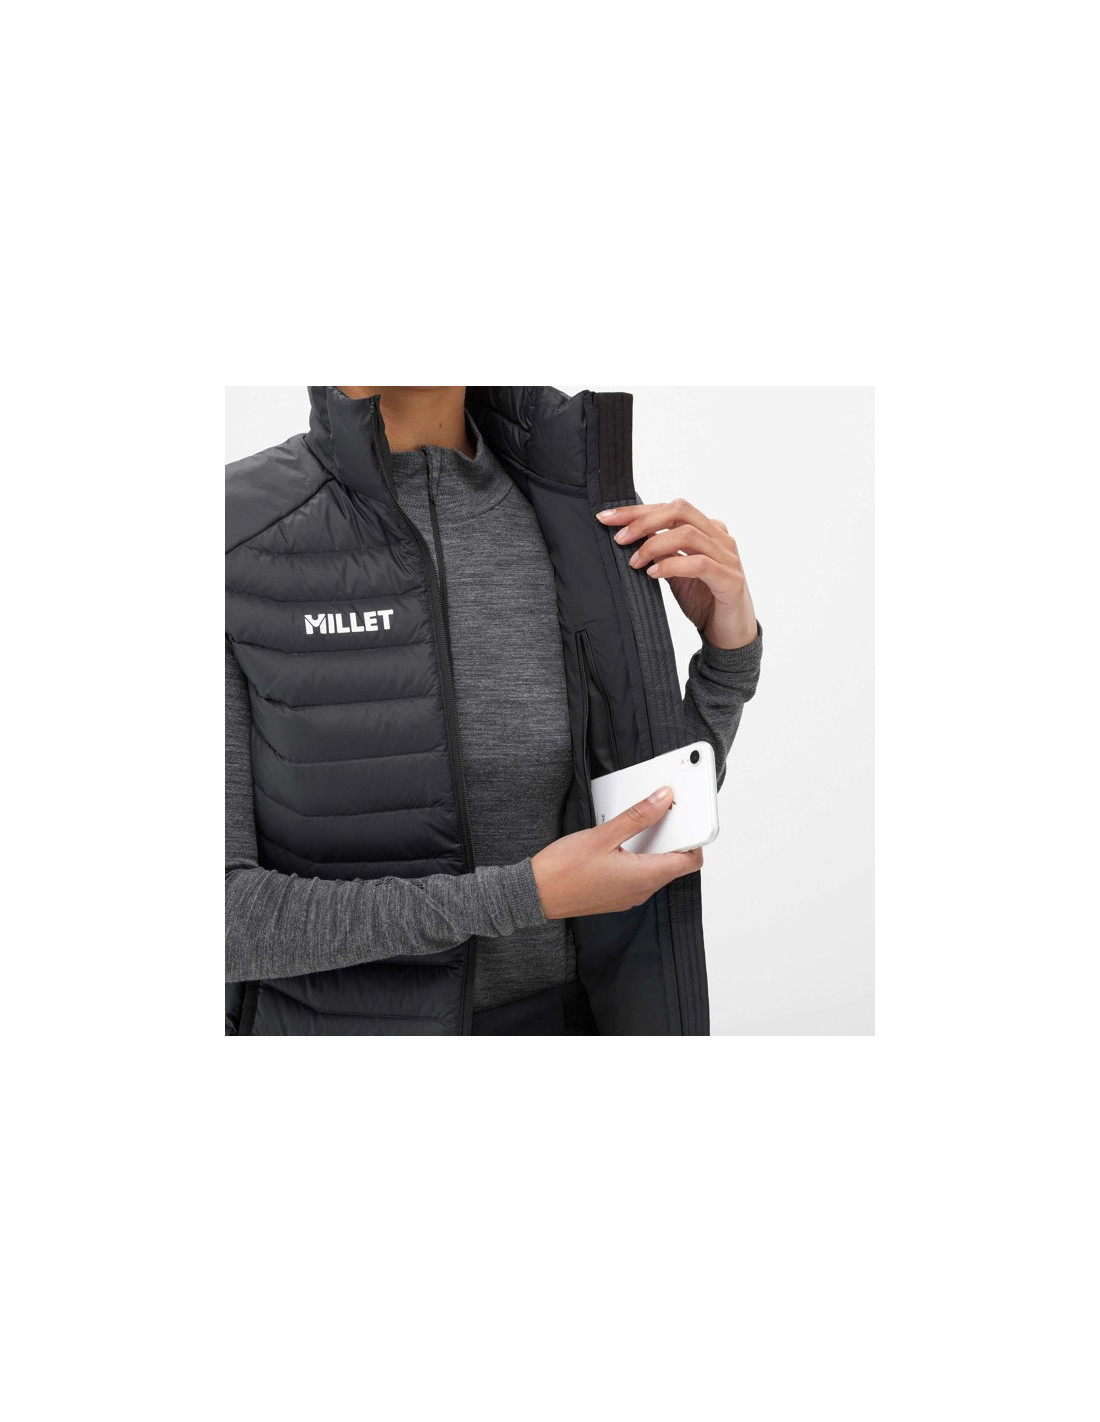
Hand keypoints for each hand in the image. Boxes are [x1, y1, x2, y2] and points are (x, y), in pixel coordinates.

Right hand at [531, 786, 702, 919]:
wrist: (534, 896)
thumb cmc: (563, 870)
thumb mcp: (602, 835)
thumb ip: (638, 817)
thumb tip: (663, 799)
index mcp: (644, 877)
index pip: (689, 861)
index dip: (694, 838)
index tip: (688, 817)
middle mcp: (641, 891)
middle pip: (674, 864)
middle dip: (673, 838)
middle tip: (660, 811)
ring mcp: (629, 896)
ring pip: (655, 869)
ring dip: (653, 846)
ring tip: (638, 823)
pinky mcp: (616, 895)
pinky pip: (639, 875)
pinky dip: (638, 857)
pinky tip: (621, 841)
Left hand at [596, 500, 757, 649]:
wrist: (730, 635)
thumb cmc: (703, 600)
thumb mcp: (676, 572)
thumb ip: (660, 552)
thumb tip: (628, 537)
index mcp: (708, 530)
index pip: (671, 508)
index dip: (637, 511)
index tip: (606, 518)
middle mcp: (721, 538)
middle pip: (680, 510)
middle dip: (643, 521)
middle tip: (619, 539)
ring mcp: (728, 558)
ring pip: (688, 534)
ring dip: (654, 545)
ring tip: (634, 562)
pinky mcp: (730, 580)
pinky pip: (699, 564)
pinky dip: (672, 565)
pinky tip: (653, 574)